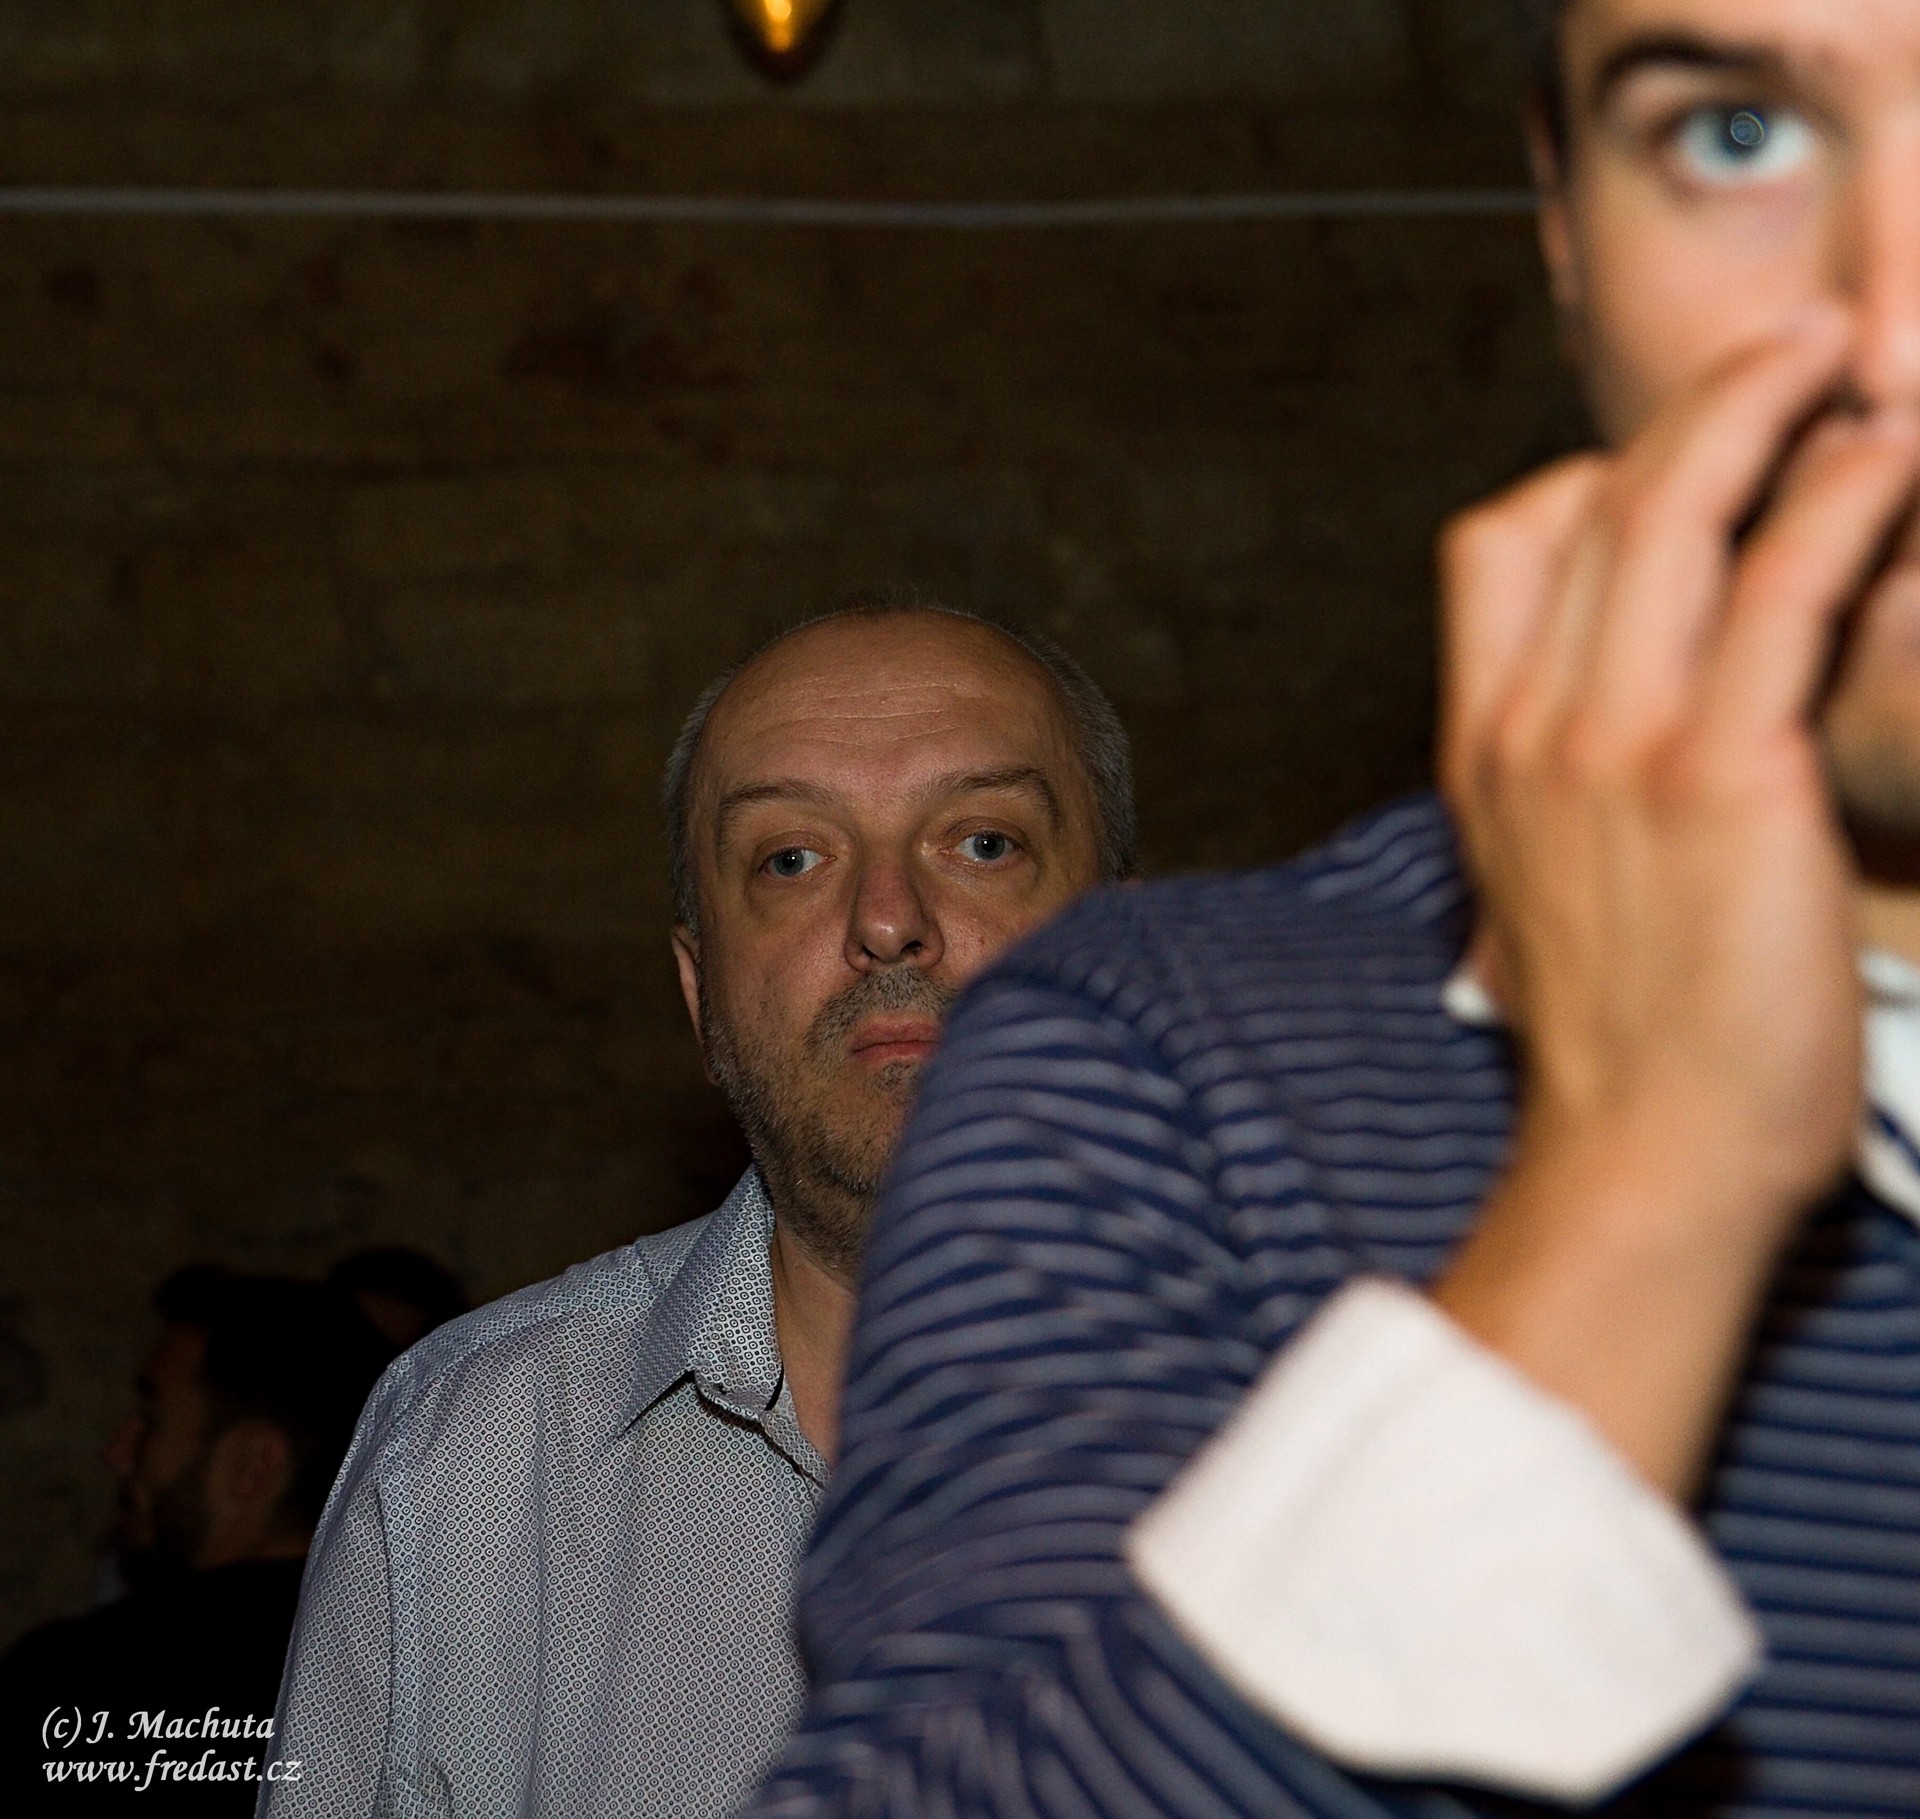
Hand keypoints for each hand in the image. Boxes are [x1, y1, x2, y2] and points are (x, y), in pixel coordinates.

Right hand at [1434, 310, 1919, 1492]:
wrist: (1645, 1158)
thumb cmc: (1623, 1039)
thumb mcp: (1543, 892)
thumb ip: (1557, 786)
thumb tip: (1599, 729)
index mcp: (1485, 749)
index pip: (1496, 548)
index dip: (1587, 474)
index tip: (1678, 462)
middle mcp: (1531, 726)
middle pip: (1588, 498)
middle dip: (1700, 397)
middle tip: (1793, 341)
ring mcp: (1611, 745)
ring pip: (1673, 509)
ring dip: (1767, 403)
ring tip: (1849, 356)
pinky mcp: (1719, 779)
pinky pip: (1778, 588)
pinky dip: (1839, 498)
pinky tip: (1891, 462)